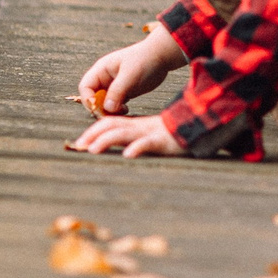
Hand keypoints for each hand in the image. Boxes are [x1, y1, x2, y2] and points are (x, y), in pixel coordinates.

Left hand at [67, 114, 183, 156]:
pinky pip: (148, 143)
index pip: (109, 123)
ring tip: (93, 150)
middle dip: (93, 135)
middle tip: (78, 146)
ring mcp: (150, 133)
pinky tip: (128, 155)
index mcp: (135, 125)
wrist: (198, 125)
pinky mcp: (163, 141)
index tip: (79, 143)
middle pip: (112, 125)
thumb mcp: (149, 136)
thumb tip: (113, 147)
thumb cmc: (172, 135)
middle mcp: (139, 127)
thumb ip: (132, 139)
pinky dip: (137, 148)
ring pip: (125, 133)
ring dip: (106, 140)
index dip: (92, 131)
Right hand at [79, 28, 185, 116]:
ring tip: (121, 112)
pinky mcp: (123, 92)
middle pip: (92, 97)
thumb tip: (107, 108)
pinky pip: (114, 105)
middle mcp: (105, 78)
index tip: (99, 108)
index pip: (85, 87)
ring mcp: (114, 86)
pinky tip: (126, 111)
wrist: (162, 56)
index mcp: (102, 69)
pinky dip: (117, 110)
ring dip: (109, 111)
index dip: (88, 99)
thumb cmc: (145, 60)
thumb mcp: (130, 75)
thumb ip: (117, 91)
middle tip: (112, 114)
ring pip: (103, 103)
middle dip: (99, 108)